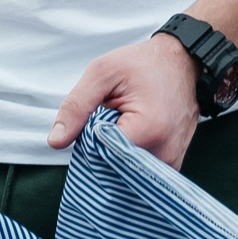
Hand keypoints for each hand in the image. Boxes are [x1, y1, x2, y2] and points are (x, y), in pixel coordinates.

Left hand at [49, 33, 199, 167]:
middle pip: (115, 169)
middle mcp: (165, 153)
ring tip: (118, 126)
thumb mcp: (102, 73)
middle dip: (100, 152)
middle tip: (104, 121)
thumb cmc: (142, 64)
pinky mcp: (173, 165)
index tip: (91, 122)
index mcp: (149, 129)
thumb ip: (76, 107)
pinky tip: (126, 138)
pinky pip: (141, 174)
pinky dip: (128, 160)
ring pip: (127, 175)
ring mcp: (172, 163)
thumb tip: (55, 141)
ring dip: (114, 157)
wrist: (182, 63)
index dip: (88, 142)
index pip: (103, 156)